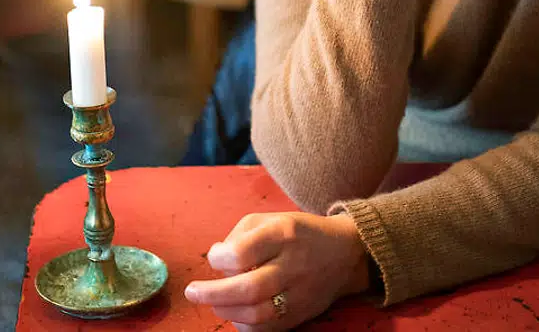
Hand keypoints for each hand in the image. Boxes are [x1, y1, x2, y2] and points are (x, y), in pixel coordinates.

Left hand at [184, 211, 370, 330]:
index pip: (243, 252)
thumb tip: (216, 261)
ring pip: (257, 314)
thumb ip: (239, 236)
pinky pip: (267, 329)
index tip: (214, 256)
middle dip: (212, 294)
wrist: (345, 253)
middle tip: (192, 292)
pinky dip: (244, 325)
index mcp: (283, 234)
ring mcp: (299, 294)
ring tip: (213, 302)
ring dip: (226, 311)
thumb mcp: (270, 218)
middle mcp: (293, 265)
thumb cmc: (298, 232)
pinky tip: (234, 314)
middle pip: (248, 289)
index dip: (219, 258)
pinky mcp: (301, 315)